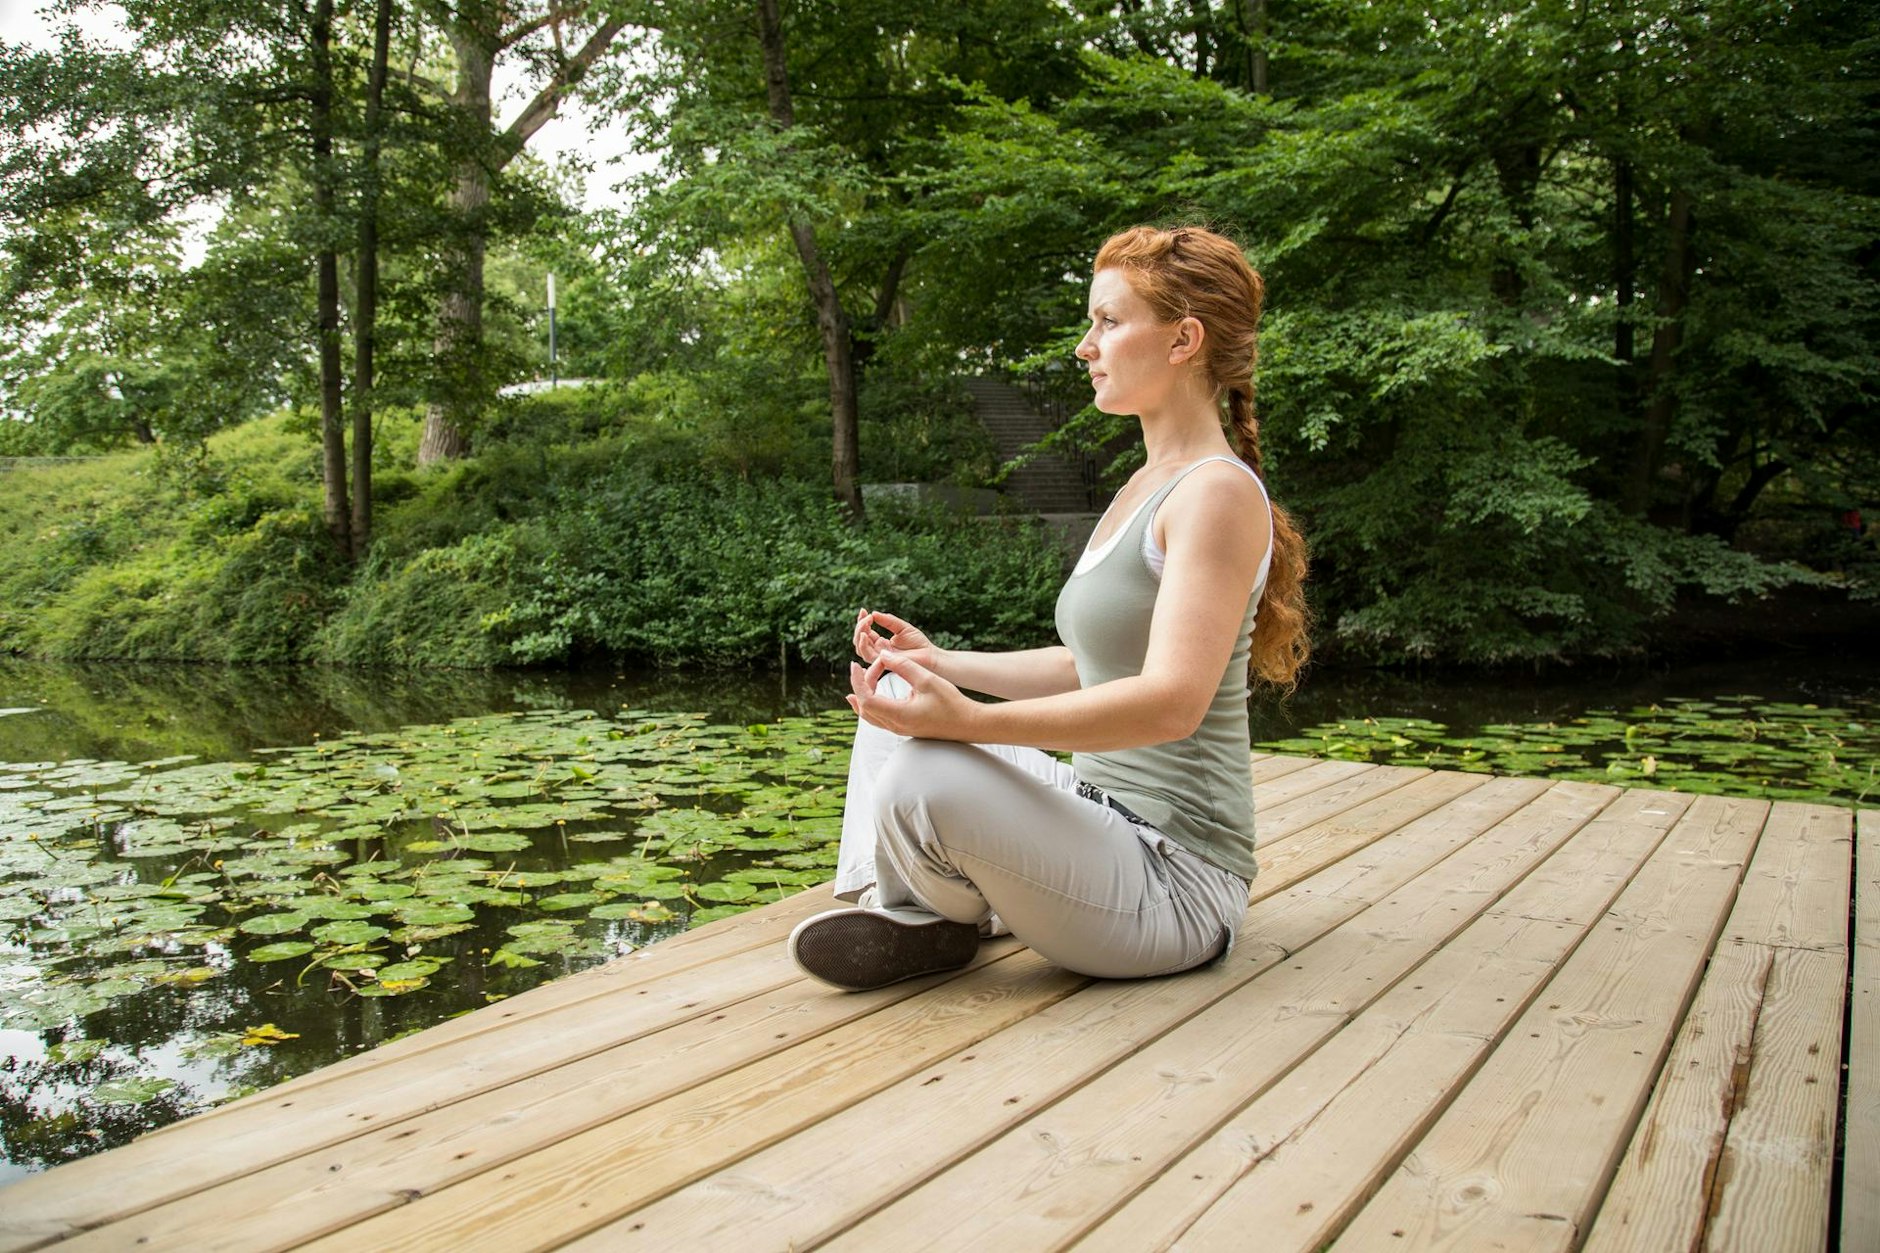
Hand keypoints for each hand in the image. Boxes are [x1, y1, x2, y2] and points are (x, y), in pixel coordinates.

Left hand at [847, 650, 978, 741]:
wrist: (968, 724)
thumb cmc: (951, 703)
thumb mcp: (927, 679)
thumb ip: (903, 666)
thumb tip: (883, 655)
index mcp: (899, 715)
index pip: (866, 698)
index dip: (857, 680)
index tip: (855, 665)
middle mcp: (896, 726)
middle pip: (864, 707)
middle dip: (860, 684)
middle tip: (865, 666)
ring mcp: (899, 729)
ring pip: (869, 716)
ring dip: (861, 697)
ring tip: (857, 681)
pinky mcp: (904, 728)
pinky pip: (878, 719)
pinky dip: (869, 706)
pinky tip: (868, 698)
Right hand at [852, 608, 944, 672]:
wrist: (930, 656)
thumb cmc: (919, 643)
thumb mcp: (902, 627)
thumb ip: (888, 621)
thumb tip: (874, 613)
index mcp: (881, 643)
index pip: (866, 632)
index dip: (862, 621)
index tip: (864, 610)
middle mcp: (878, 651)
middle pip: (860, 640)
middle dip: (859, 627)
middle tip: (866, 616)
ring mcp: (880, 657)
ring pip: (860, 648)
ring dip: (860, 634)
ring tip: (866, 622)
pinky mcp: (883, 663)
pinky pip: (868, 656)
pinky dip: (864, 645)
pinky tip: (866, 634)